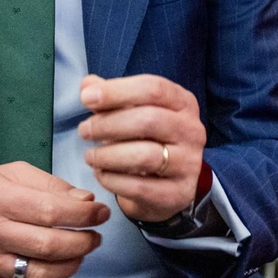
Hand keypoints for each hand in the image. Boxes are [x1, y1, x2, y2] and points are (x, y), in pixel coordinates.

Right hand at [0, 163, 108, 277]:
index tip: (101, 213)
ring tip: (80, 252)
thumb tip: (86, 201)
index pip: (51, 211)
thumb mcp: (12, 174)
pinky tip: (53, 265)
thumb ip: (51, 185)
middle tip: (95, 237)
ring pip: (40, 273)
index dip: (84, 214)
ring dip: (71, 265)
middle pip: (49, 245)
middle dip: (83, 242)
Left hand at [79, 74, 207, 222]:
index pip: (154, 88)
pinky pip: (139, 186)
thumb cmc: (147, 140)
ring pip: (144, 156)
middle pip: (148, 120)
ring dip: (107, 155)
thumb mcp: (133, 113)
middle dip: (108, 124)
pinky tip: (101, 174)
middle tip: (84, 131)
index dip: (117, 91)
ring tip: (90, 155)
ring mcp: (188, 164)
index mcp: (183, 103)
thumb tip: (88, 84)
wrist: (168, 185)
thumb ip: (112, 98)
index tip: (87, 98)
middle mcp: (192, 131)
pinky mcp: (178, 193)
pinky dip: (112, 179)